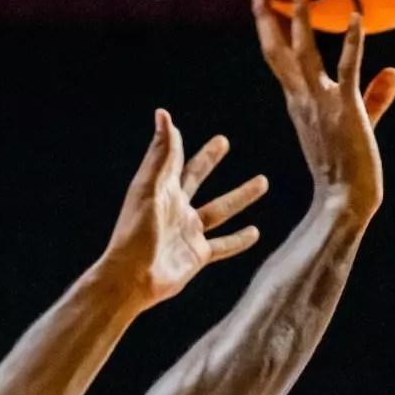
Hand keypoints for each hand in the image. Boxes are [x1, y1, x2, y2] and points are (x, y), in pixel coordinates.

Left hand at [103, 110, 268, 305]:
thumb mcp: (149, 189)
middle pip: (196, 178)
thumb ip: (162, 155)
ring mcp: (188, 232)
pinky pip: (224, 244)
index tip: (174, 123)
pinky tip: (256, 232)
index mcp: (161, 190)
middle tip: (223, 142)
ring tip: (262, 181)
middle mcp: (175, 208)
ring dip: (241, 196)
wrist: (132, 279)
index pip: (172, 160)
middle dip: (209, 160)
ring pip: (221, 210)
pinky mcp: (197, 254)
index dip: (176, 142)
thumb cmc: (136, 233)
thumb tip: (164, 115)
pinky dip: (240, 239)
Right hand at [251, 0, 394, 217]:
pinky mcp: (346, 109)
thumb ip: (375, 95)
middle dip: (265, 16)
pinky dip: (352, 43)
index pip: (277, 58)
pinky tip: (356, 16)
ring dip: (301, 18)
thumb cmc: (348, 166)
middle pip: (276, 50)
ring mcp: (321, 103)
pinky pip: (347, 69)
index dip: (267, 28)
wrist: (344, 199)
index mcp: (297, 101)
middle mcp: (302, 98)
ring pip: (304, 53)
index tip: (260, 1)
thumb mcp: (360, 123)